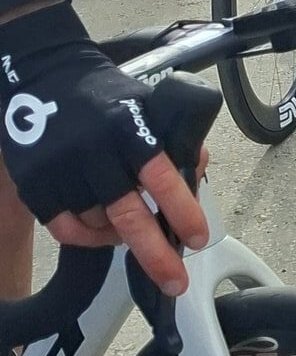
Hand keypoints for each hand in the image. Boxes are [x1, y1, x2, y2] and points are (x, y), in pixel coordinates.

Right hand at [0, 9, 210, 295]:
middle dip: (155, 255)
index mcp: (130, 127)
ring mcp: (62, 170)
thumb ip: (174, 139)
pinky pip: (66, 229)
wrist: (44, 75)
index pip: (163, 177)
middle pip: (128, 215)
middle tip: (176, 281)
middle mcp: (96, 151)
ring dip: (120, 238)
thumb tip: (198, 176)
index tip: (198, 238)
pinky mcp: (36, 183)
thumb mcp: (147, 103)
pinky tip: (101, 231)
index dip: (183, 211)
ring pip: (98, 226)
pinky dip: (87, 237)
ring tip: (132, 233)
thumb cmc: (105, 95)